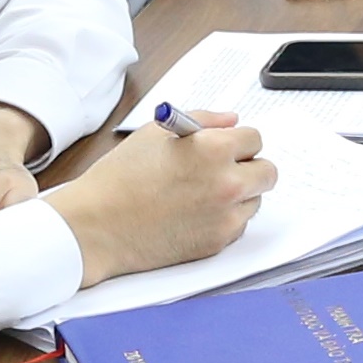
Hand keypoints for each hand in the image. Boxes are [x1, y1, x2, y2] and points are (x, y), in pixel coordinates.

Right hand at [49, 107, 271, 285]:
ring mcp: (225, 216)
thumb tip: (231, 120)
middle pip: (267, 171)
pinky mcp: (218, 242)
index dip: (237, 141)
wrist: (95, 226)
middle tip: (224, 170)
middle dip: (248, 167)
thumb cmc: (119, 178)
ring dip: (239, 195)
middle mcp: (227, 182)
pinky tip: (196, 214)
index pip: (255, 138)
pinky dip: (225, 219)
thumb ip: (202, 120)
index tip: (226, 147)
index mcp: (213, 149)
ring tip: (202, 194)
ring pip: (256, 200)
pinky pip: (239, 224)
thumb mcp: (155, 133)